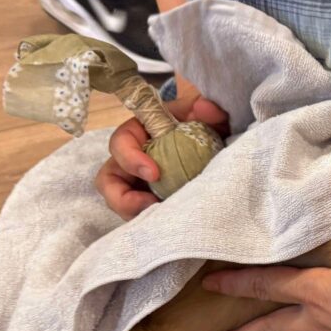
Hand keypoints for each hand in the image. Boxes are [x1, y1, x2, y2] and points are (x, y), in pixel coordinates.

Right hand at [95, 95, 228, 218]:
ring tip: (158, 218)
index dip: (130, 158)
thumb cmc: (206, 127)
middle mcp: (133, 160)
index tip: (154, 173)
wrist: (221, 148)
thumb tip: (203, 108)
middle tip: (151, 204)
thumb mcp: (211, 117)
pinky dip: (151, 221)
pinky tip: (171, 222)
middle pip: (109, 180)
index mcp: (141, 133)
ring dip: (133, 213)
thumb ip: (211, 110)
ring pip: (120, 203)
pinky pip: (141, 215)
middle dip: (122, 197)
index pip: (121, 142)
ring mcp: (139, 184)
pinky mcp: (150, 202)